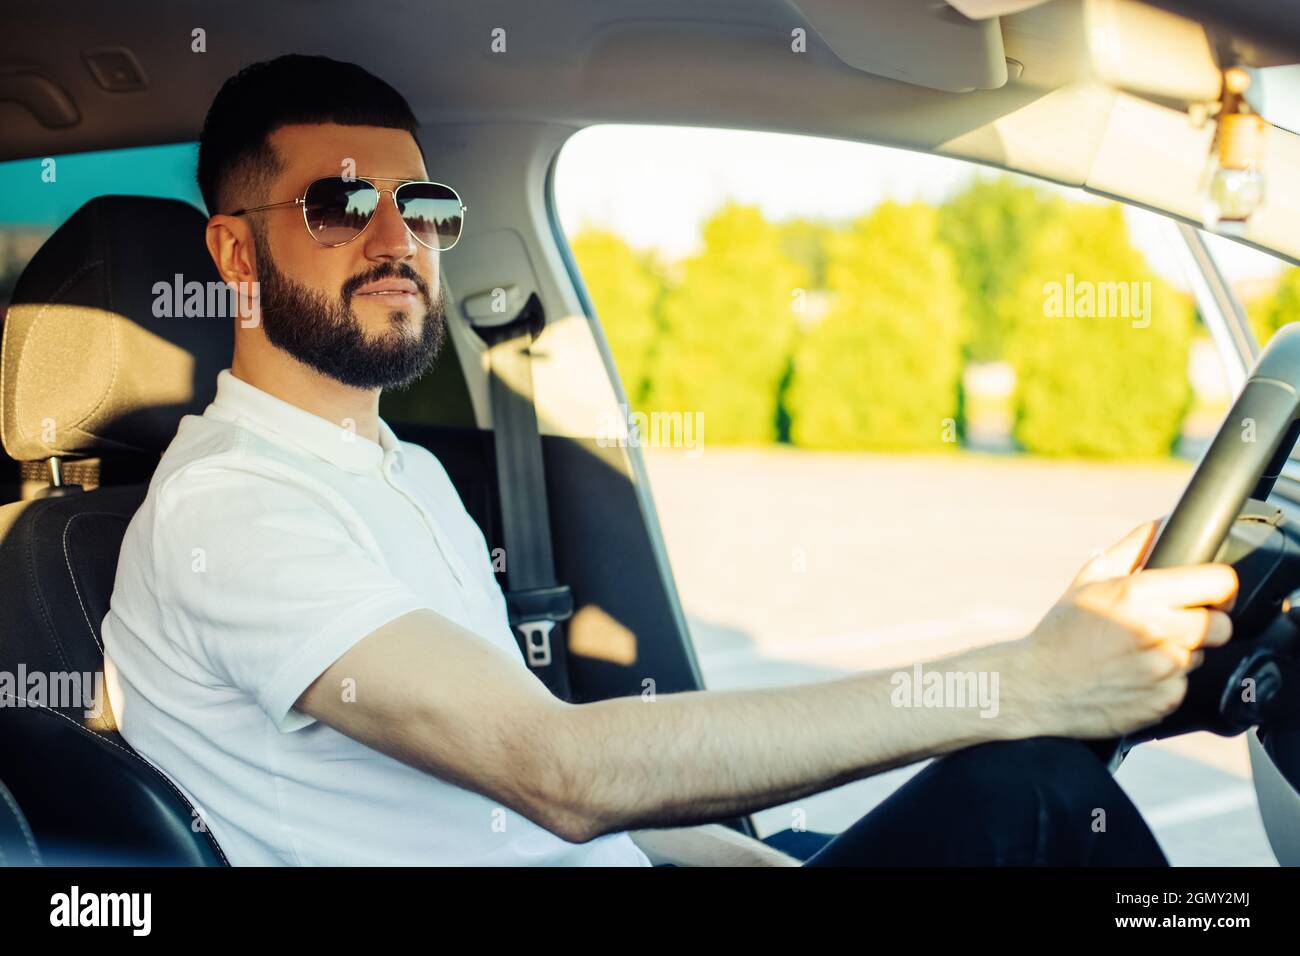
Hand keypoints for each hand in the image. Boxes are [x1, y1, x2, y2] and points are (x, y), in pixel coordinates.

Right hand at [1013, 521, 1237, 739]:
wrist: (1036, 687)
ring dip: (1179, 652)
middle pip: (1221, 624)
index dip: (1219, 587)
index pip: (1219, 583)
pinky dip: (1165, 682)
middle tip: (1169, 624)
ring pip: (1201, 655)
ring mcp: (1163, 670)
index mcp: (1139, 594)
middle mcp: (1156, 631)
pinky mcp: (1164, 702)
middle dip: (1203, 622)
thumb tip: (1165, 522)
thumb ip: (1134, 546)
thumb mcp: (1090, 579)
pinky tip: (1134, 675)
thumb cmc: (1062, 631)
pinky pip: (1183, 685)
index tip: (1209, 592)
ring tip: (1139, 652)